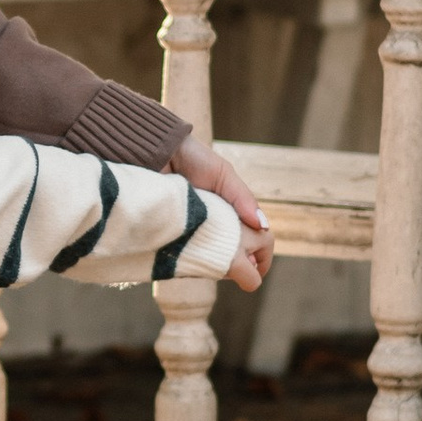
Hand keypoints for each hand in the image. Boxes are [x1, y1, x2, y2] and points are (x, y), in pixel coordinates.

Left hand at [176, 136, 271, 294]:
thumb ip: (242, 198)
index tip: (253, 268)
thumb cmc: (193, 158)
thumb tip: (264, 227)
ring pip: (206, 252)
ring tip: (212, 268)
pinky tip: (191, 260)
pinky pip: (182, 248)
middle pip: (228, 250)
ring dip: (210, 261)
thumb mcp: (223, 175)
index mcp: (229, 209)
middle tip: (230, 271)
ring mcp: (191, 227)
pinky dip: (189, 254)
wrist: (157, 149)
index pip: (248, 239)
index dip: (254, 254)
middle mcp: (212, 221)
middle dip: (232, 263)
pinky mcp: (170, 229)